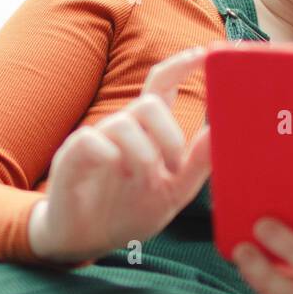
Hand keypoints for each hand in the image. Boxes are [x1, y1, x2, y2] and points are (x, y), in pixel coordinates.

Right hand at [28, 45, 214, 264]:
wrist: (87, 240)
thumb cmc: (130, 211)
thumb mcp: (174, 193)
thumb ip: (197, 164)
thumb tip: (219, 133)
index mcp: (149, 132)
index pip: (163, 84)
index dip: (182, 65)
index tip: (204, 53)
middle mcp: (124, 127)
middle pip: (150, 102)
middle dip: (169, 134)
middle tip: (172, 167)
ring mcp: (97, 138)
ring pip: (125, 123)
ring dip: (143, 155)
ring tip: (143, 181)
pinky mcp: (72, 155)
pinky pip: (93, 141)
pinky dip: (110, 158)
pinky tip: (112, 175)